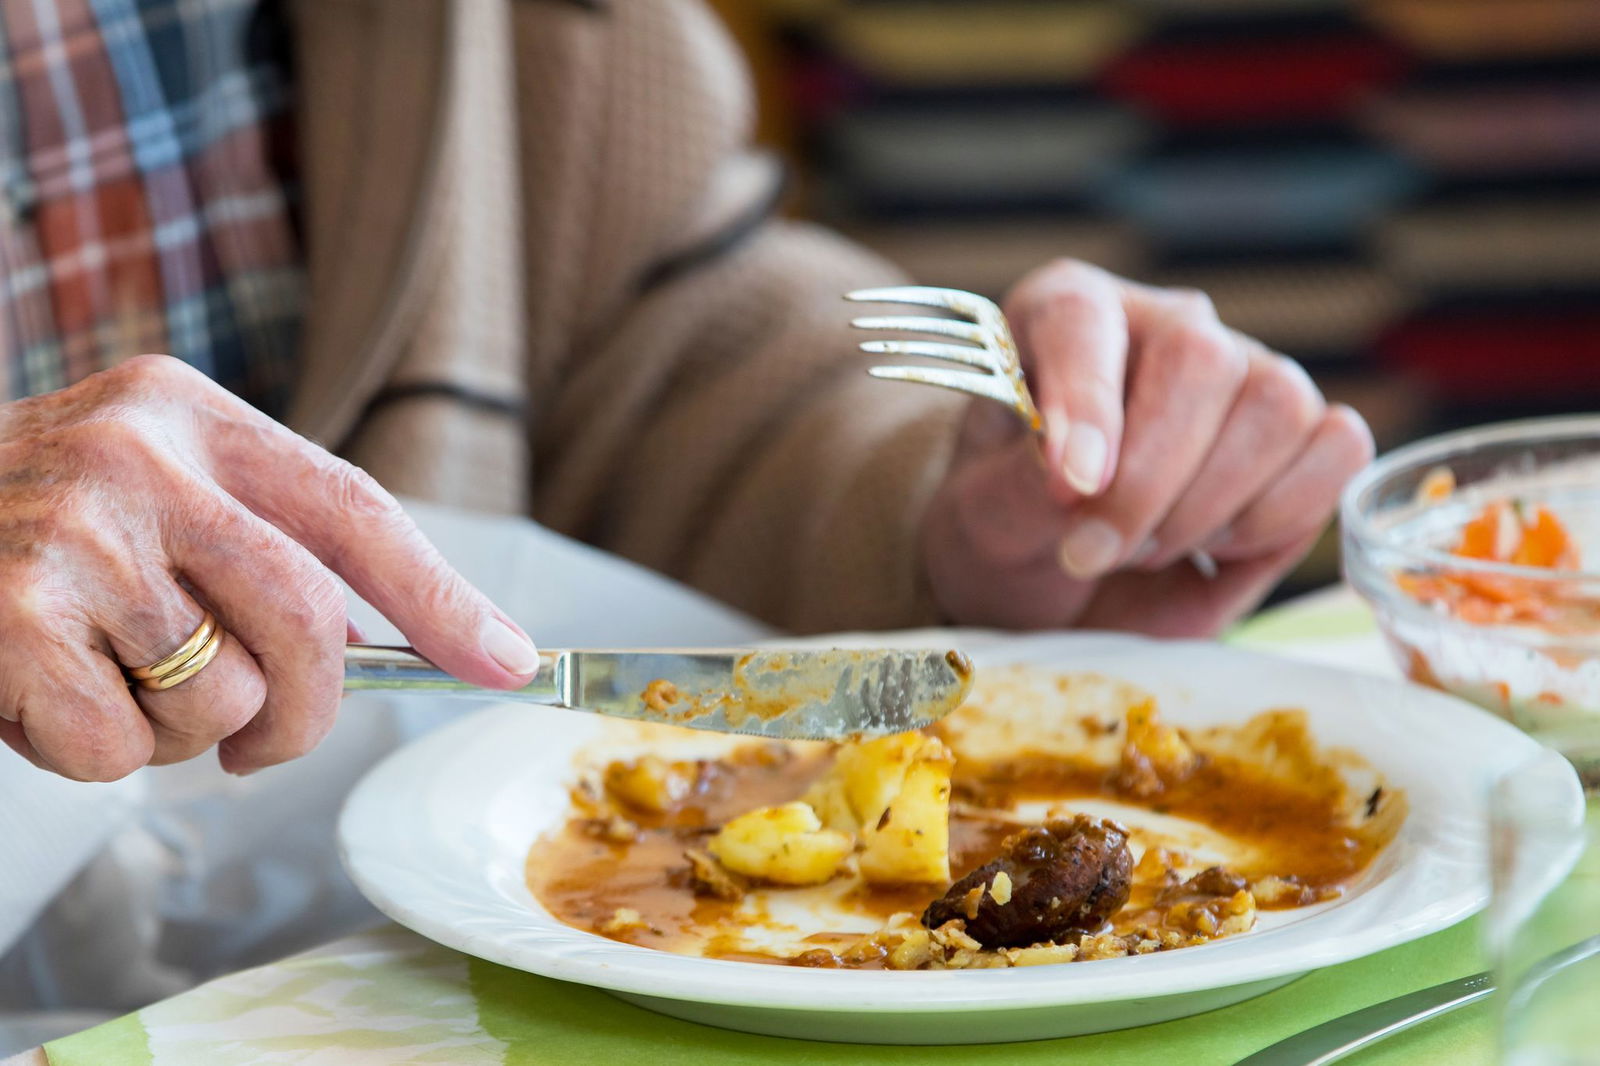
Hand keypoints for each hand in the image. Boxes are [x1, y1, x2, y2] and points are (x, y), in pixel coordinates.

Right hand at [0, 356, 538, 779]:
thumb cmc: (23, 524)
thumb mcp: (143, 491)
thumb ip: (253, 544)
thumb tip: (394, 642)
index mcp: (187, 412)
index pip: (353, 510)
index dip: (442, 597)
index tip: (510, 662)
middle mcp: (134, 454)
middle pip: (309, 621)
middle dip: (305, 710)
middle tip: (259, 740)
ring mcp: (68, 532)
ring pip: (217, 697)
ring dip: (173, 727)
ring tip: (99, 674)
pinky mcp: (10, 617)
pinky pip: (121, 749)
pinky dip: (89, 753)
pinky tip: (34, 693)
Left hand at [922, 260, 1373, 635]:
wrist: (1062, 589)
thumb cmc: (1015, 531)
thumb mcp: (983, 520)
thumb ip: (1020, 490)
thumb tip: (1081, 478)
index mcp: (1065, 314)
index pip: (1083, 320)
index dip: (1084, 403)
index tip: (1071, 488)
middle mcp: (1165, 326)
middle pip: (1202, 361)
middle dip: (1150, 484)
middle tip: (1094, 551)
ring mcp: (1245, 372)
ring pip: (1278, 405)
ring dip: (1209, 508)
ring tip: (1146, 548)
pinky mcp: (1307, 434)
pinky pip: (1338, 449)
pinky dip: (1278, 516)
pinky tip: (1215, 545)